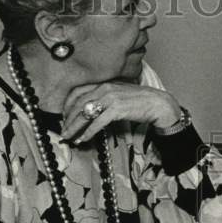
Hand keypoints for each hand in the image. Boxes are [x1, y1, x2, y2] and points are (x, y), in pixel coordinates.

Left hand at [62, 82, 181, 143]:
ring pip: (84, 113)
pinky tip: (83, 139)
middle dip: (68, 119)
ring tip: (69, 137)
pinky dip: (88, 132)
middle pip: (78, 103)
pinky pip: (97, 122)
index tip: (64, 117)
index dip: (67, 106)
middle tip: (63, 131)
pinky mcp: (117, 109)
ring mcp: (110, 98)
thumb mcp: (118, 94)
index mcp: (103, 83)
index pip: (77, 92)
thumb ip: (104, 98)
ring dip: (74, 127)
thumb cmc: (140, 102)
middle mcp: (104, 88)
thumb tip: (90, 111)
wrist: (158, 104)